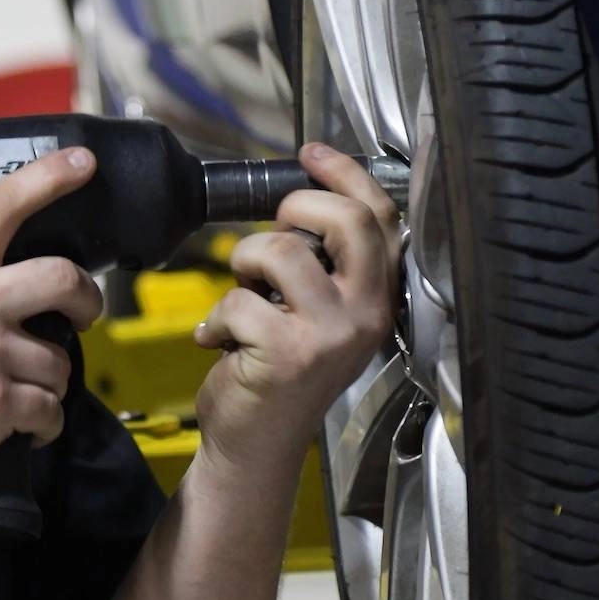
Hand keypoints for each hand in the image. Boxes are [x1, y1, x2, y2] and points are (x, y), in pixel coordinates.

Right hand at [0, 147, 103, 491]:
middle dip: (87, 297)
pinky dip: (43, 423)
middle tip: (84, 312)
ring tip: (20, 392)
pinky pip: (49, 410)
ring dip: (48, 381)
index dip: (47, 177)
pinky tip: (25, 427)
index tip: (82, 161)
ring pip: (59, 361)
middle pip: (62, 277)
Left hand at [192, 144, 402, 466]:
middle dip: (297, 205)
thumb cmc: (279, 372)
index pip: (382, 219)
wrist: (255, 446)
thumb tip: (300, 199)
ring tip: (240, 294)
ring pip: (282, 250)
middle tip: (271, 227)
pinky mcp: (288, 353)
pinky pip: (239, 299)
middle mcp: (366, 315)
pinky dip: (217, 316)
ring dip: (244, 262)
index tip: (312, 153)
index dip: (347, 175)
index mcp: (377, 299)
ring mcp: (330, 336)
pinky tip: (219, 340)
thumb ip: (323, 265)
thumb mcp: (317, 314)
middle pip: (347, 221)